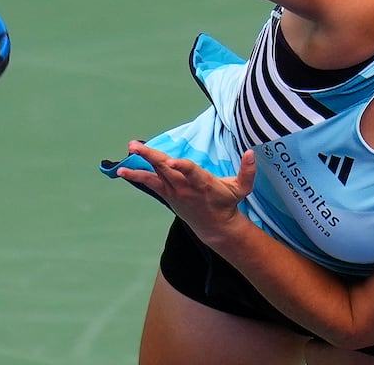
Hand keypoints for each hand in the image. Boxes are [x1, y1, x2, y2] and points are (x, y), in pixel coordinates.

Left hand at [117, 142, 256, 241]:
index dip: (182, 167)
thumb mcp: (242, 189)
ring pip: (155, 174)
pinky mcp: (167, 195)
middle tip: (135, 146)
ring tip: (129, 150)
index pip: (192, 172)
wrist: (214, 227)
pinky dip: (136, 176)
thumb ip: (248, 171)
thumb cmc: (227, 203)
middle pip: (166, 169)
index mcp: (203, 183)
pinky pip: (150, 183)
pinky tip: (122, 170)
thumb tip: (251, 152)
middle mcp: (185, 187)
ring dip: (140, 163)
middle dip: (150, 157)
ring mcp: (174, 191)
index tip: (173, 161)